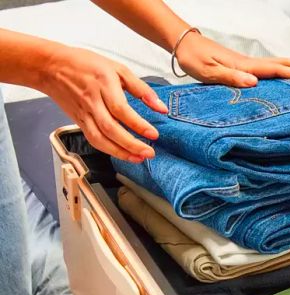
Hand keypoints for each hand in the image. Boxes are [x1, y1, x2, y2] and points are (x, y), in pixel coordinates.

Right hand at [39, 46, 166, 162]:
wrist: (51, 67)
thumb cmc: (85, 64)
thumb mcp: (118, 68)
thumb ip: (141, 89)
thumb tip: (161, 107)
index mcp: (103, 85)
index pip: (121, 110)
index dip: (138, 124)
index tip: (154, 134)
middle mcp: (92, 101)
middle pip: (111, 128)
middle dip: (131, 144)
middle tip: (149, 153)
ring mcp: (83, 113)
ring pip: (100, 138)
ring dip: (120, 152)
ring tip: (138, 158)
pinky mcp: (78, 121)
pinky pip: (93, 139)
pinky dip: (108, 150)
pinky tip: (123, 154)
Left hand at [175, 32, 289, 86]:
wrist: (183, 44)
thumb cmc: (193, 58)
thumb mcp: (207, 71)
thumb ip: (230, 77)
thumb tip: (254, 82)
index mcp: (246, 66)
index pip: (277, 70)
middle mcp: (251, 64)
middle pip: (285, 64)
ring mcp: (250, 65)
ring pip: (281, 65)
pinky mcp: (245, 68)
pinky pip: (273, 70)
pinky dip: (287, 72)